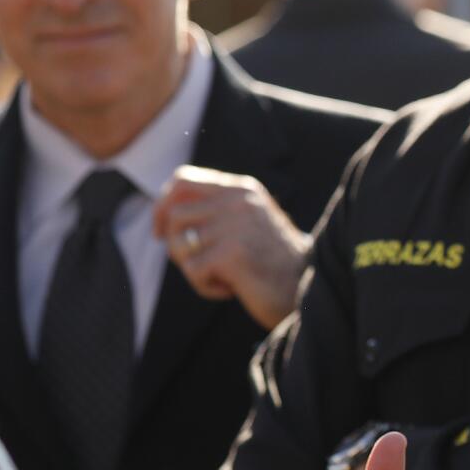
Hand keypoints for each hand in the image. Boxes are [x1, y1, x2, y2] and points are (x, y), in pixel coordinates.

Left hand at [152, 166, 309, 328]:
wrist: (309, 288)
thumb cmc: (274, 262)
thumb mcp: (248, 223)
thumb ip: (216, 211)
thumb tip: (164, 214)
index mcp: (241, 189)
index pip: (183, 179)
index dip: (162, 204)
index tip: (160, 231)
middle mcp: (238, 201)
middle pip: (174, 214)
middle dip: (174, 245)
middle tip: (196, 265)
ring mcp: (235, 226)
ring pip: (178, 244)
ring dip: (191, 268)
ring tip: (219, 277)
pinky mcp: (233, 254)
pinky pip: (193, 270)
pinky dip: (204, 287)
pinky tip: (229, 289)